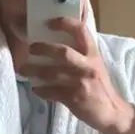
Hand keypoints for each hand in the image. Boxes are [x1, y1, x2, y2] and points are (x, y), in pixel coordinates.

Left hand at [20, 17, 134, 133]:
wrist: (112, 111)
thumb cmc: (100, 85)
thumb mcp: (94, 64)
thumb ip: (81, 53)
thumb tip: (59, 40)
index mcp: (93, 54)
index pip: (81, 31)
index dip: (65, 23)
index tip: (49, 22)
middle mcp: (87, 66)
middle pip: (63, 52)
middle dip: (43, 49)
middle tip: (30, 48)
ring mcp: (80, 83)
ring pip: (53, 74)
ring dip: (34, 71)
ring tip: (22, 70)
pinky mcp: (74, 99)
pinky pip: (52, 92)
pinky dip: (41, 90)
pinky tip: (35, 89)